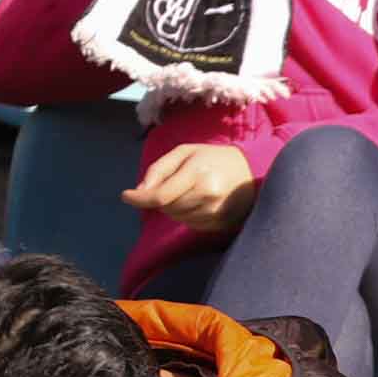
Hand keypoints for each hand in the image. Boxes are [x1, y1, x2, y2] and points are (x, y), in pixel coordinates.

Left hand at [123, 142, 257, 235]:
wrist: (251, 171)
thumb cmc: (213, 158)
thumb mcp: (185, 152)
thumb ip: (160, 169)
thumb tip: (140, 191)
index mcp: (198, 173)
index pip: (161, 195)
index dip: (140, 198)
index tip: (125, 196)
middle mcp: (208, 195)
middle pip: (167, 208)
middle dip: (162, 198)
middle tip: (174, 184)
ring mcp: (216, 212)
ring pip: (177, 218)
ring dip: (174, 207)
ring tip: (189, 191)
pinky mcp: (221, 224)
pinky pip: (191, 224)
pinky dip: (187, 215)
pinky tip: (198, 202)